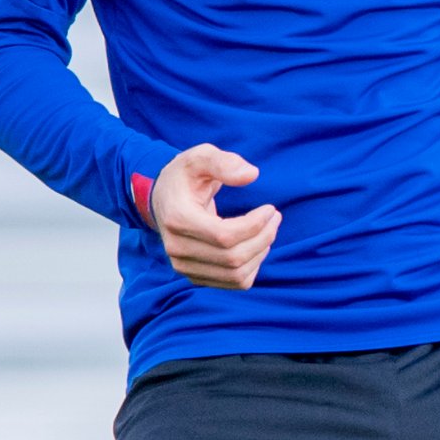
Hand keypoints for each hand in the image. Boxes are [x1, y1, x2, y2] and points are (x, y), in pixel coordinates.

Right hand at [146, 144, 279, 289]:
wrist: (164, 198)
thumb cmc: (186, 176)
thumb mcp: (200, 157)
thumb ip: (224, 162)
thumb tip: (251, 174)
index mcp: (177, 219)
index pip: (224, 236)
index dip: (255, 226)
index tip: (270, 209)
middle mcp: (176, 248)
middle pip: (233, 257)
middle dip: (264, 238)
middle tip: (275, 217)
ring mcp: (184, 266)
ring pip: (236, 274)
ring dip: (261, 253)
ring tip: (269, 230)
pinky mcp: (195, 276)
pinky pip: (234, 282)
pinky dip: (253, 267)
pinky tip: (256, 246)